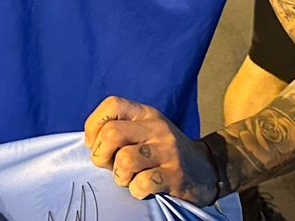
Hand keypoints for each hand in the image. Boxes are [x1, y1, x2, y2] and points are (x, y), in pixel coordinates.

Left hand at [84, 95, 218, 205]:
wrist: (206, 169)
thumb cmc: (164, 152)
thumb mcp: (146, 130)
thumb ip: (121, 129)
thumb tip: (88, 142)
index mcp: (146, 114)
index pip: (112, 104)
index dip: (94, 125)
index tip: (94, 144)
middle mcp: (157, 128)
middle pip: (111, 133)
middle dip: (100, 155)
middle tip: (108, 166)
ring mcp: (168, 151)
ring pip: (125, 160)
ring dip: (119, 176)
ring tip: (128, 179)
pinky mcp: (176, 175)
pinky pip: (143, 183)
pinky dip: (136, 190)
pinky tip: (143, 189)